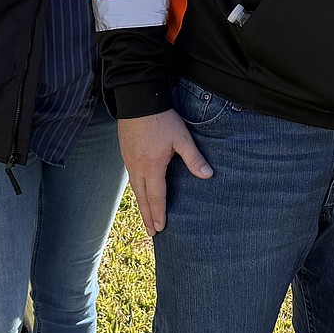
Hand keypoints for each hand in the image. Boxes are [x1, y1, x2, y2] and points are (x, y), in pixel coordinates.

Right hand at [118, 110, 213, 234]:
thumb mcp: (182, 137)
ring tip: (145, 217)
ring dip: (141, 205)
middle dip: (148, 216)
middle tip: (151, 232)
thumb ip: (194, 158)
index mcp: (151, 166)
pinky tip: (140, 192)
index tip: (160, 228)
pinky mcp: (126, 153)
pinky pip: (131, 179)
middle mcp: (137, 167)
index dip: (159, 213)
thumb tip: (208, 175)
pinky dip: (136, 191)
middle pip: (142, 198)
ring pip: (135, 189)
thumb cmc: (161, 119)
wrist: (138, 100)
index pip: (156, 196)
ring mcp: (129, 161)